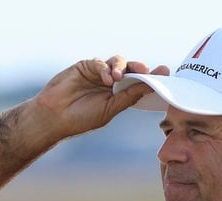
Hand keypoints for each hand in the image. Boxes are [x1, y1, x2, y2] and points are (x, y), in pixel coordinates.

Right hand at [32, 55, 169, 139]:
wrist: (55, 117)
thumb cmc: (82, 118)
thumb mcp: (110, 109)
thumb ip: (128, 96)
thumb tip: (149, 86)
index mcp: (120, 94)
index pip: (139, 82)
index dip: (152, 77)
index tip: (166, 72)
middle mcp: (111, 82)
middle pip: (131, 69)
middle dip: (140, 68)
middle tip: (146, 69)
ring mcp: (99, 73)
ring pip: (118, 62)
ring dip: (122, 67)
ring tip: (118, 77)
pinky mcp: (85, 66)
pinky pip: (100, 62)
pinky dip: (105, 68)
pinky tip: (106, 79)